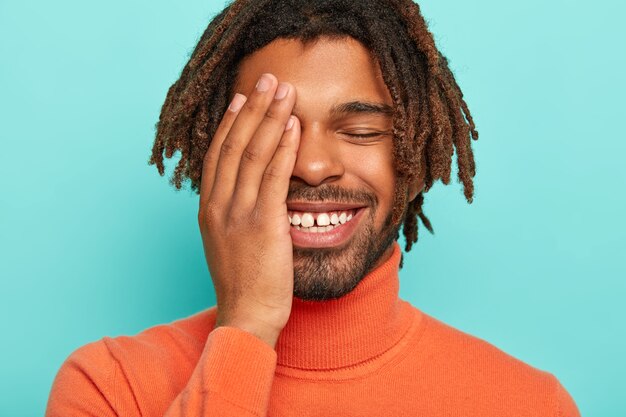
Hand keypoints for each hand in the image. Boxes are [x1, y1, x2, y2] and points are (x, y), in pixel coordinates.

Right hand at [197, 73, 299, 347]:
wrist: (246, 316)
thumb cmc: (242, 283)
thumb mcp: (226, 242)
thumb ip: (231, 213)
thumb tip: (244, 192)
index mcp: (209, 209)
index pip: (218, 154)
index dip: (230, 122)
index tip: (242, 97)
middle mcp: (219, 205)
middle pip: (234, 145)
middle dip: (251, 108)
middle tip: (266, 79)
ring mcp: (239, 214)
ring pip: (252, 154)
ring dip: (269, 118)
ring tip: (282, 91)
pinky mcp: (263, 224)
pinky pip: (273, 177)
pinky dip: (283, 148)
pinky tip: (292, 126)